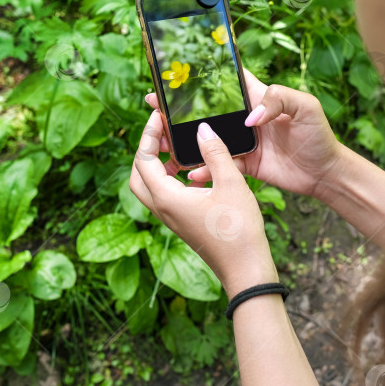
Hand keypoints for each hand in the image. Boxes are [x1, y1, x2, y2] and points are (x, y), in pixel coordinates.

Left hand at [129, 110, 277, 298]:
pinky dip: (172, 179)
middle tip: (163, 132)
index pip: (144, 158)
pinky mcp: (182, 223)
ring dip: (158, 165)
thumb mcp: (230, 183)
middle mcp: (163, 209)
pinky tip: (195, 171)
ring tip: (179, 148)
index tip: (159, 117)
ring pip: (151, 187)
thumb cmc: (239, 229)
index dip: (149, 134)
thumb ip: (215, 152)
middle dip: (147, 150)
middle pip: (138, 174)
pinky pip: (166, 196)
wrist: (245, 268)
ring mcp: (171, 219)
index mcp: (167, 198)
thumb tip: (202, 129)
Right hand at [144, 69, 342, 198]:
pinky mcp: (244, 165)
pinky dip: (204, 170)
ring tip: (162, 142)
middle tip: (155, 105)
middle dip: (181, 108)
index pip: (227, 79)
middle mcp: (245, 118)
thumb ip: (278, 99)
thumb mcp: (306, 107)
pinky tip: (191, 174)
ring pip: (208, 139)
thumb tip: (250, 117)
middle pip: (208, 110)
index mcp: (258, 97)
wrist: (325, 173)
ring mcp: (242, 142)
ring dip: (186, 140)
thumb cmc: (319, 135)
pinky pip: (218, 166)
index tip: (175, 72)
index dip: (202, 74)